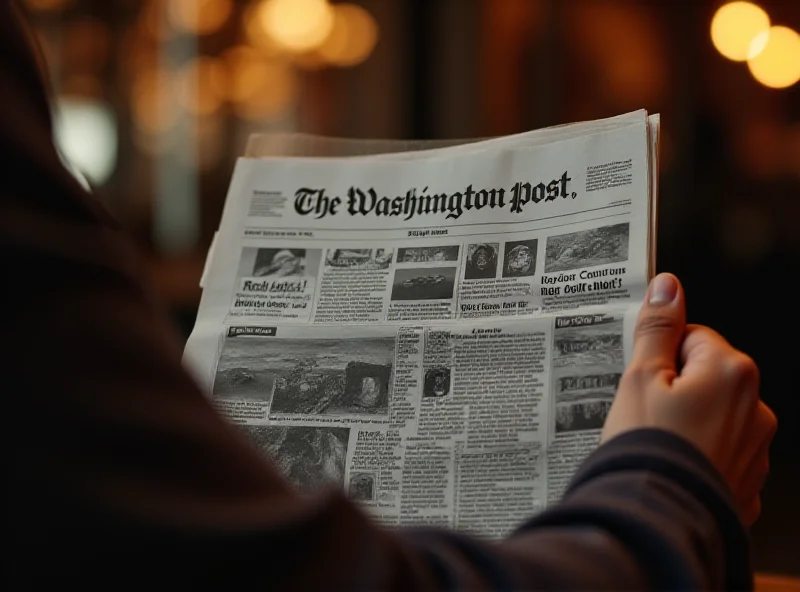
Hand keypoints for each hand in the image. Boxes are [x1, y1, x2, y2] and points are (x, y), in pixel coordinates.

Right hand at [602, 273, 776, 525]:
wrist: (658, 517)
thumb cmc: (647, 446)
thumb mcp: (640, 376)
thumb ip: (657, 328)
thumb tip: (668, 287)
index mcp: (732, 371)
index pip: (693, 337)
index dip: (660, 357)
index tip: (643, 379)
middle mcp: (757, 406)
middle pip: (707, 375)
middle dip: (677, 388)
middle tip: (645, 411)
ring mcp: (757, 447)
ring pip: (714, 414)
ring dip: (689, 421)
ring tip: (658, 442)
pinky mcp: (749, 480)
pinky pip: (720, 452)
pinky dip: (700, 454)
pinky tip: (673, 464)